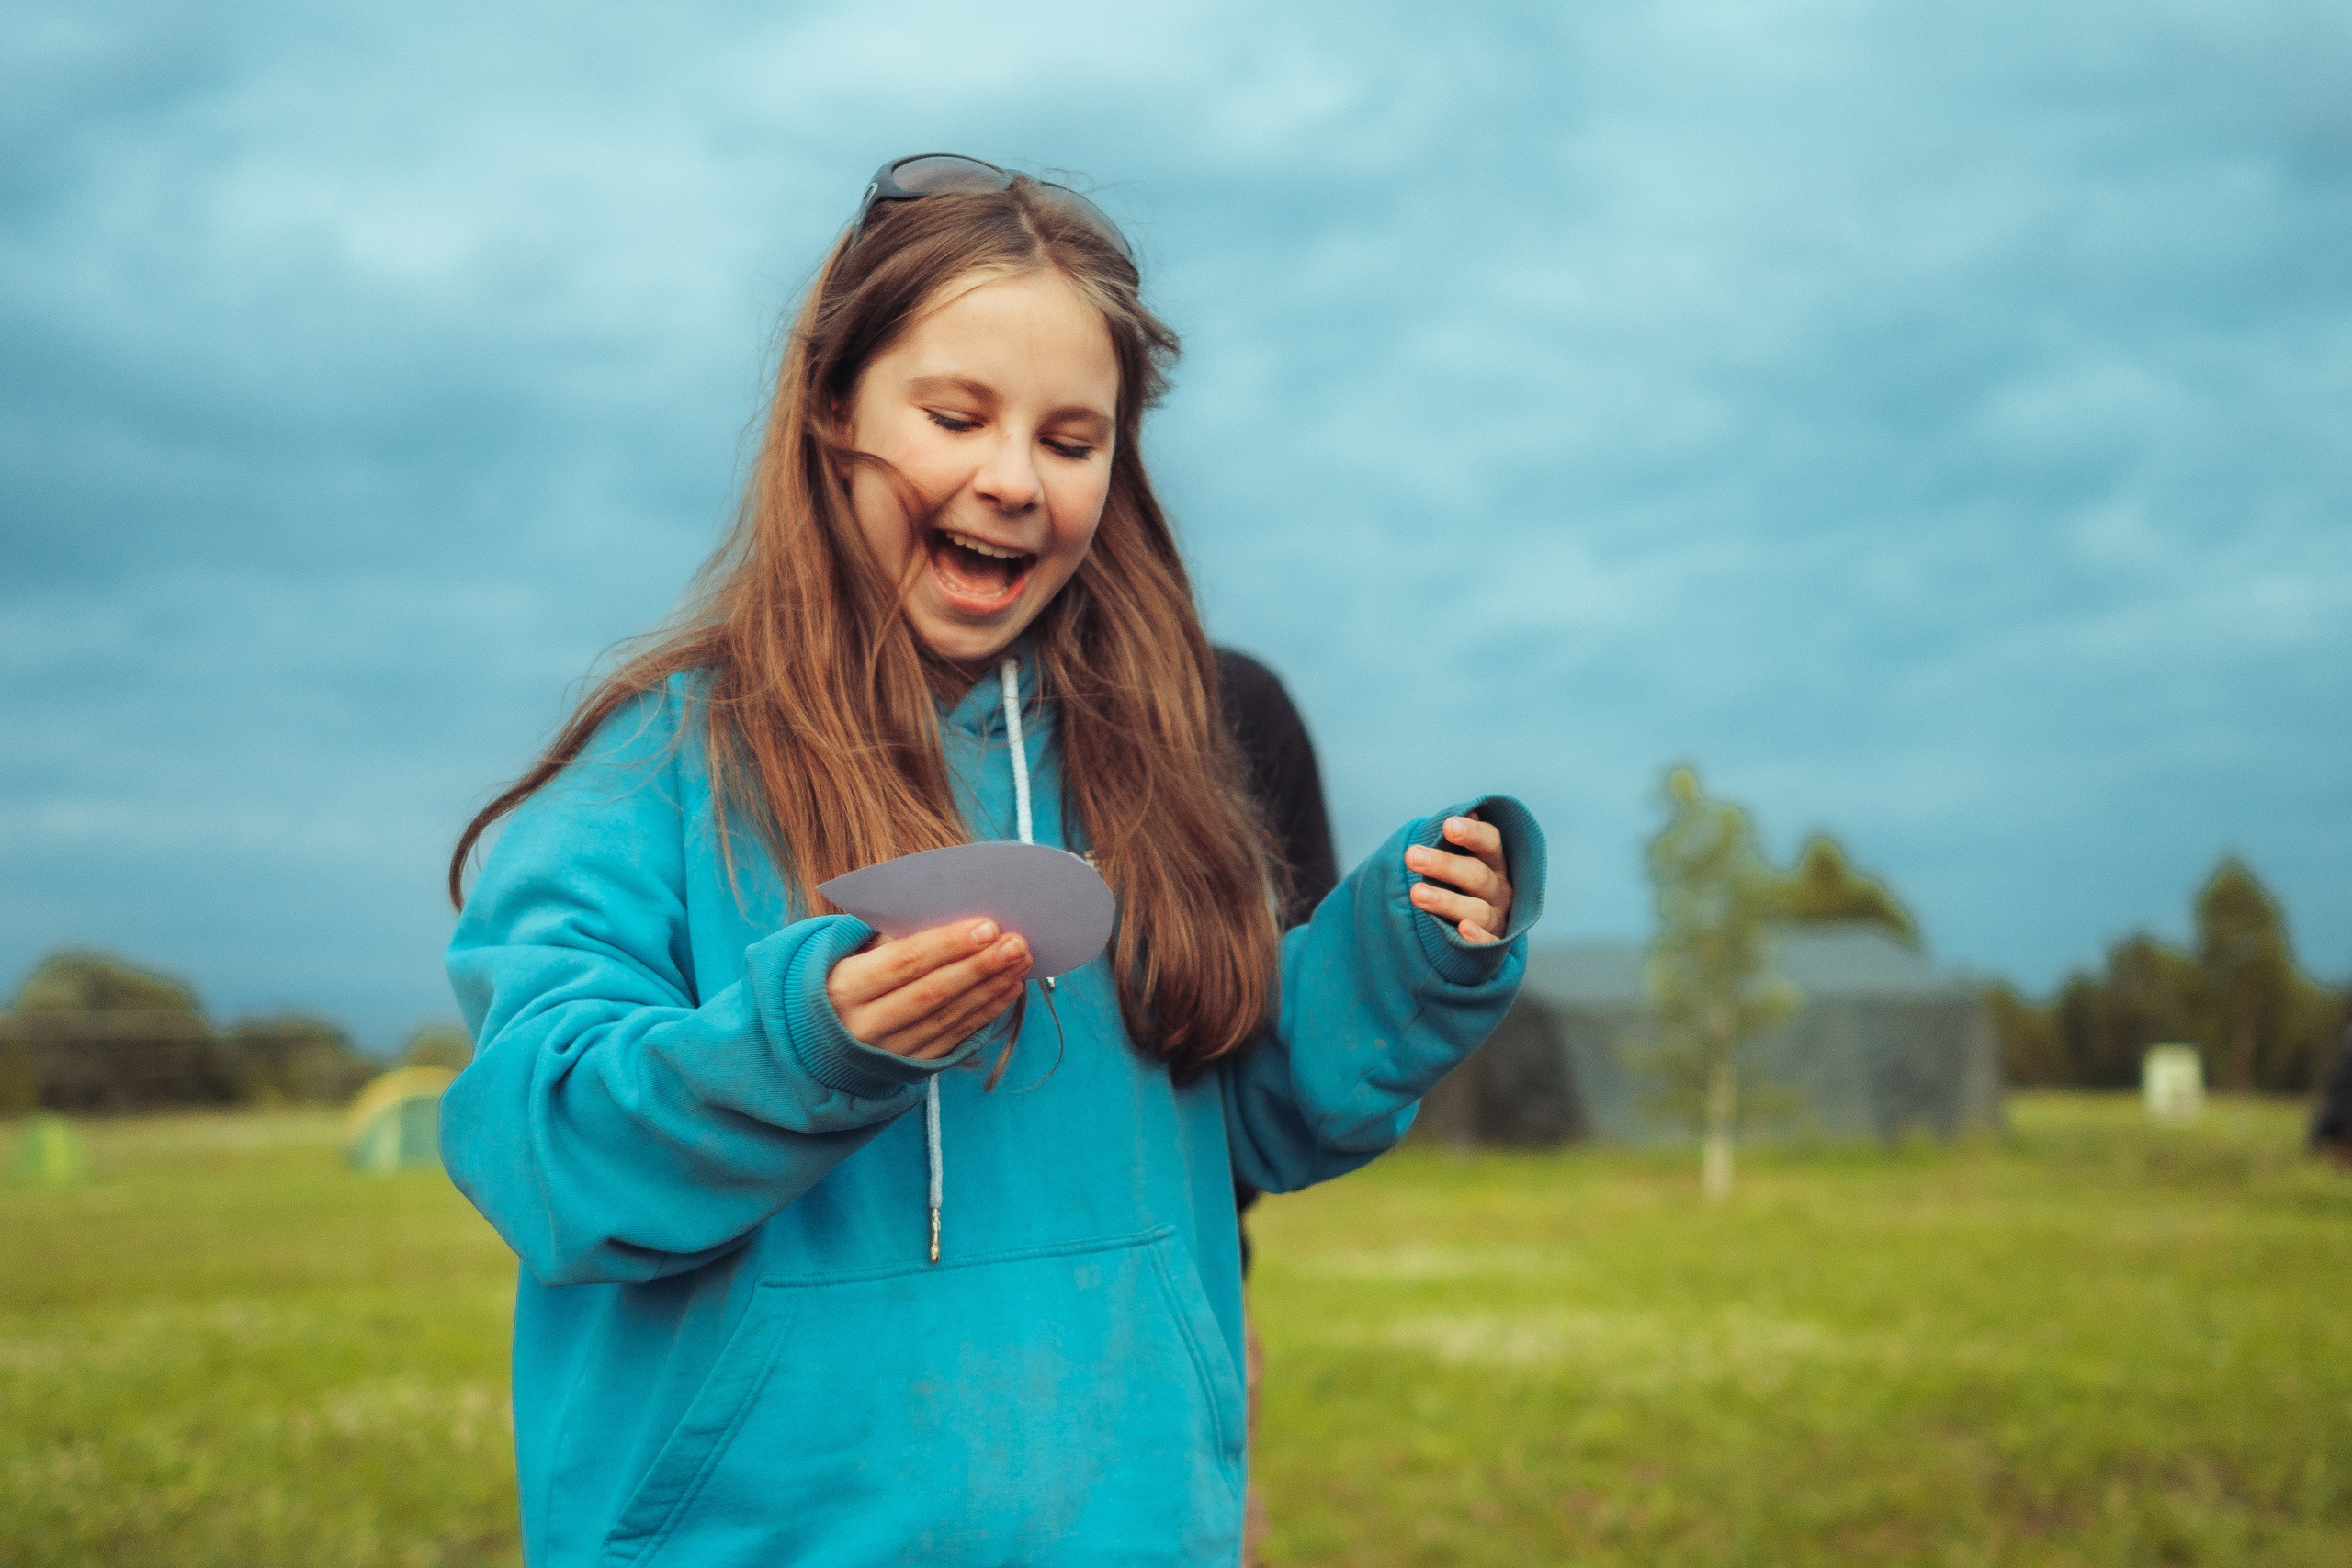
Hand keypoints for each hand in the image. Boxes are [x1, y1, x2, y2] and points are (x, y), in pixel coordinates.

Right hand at [825, 919, 1032, 1060]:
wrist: (810, 1041)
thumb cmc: (837, 979)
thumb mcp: (847, 954)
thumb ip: (890, 938)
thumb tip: (947, 918)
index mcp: (843, 988)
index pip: (905, 962)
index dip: (948, 944)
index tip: (988, 926)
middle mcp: (863, 1026)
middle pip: (932, 993)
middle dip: (979, 966)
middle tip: (1017, 943)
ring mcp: (886, 1053)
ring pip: (947, 1018)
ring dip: (990, 988)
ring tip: (1020, 962)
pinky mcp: (906, 1069)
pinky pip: (952, 1040)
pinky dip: (984, 1014)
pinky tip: (1007, 990)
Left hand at [1406, 814, 1513, 944]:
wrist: (1476, 926)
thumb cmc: (1461, 880)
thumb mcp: (1461, 856)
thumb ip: (1457, 838)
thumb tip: (1462, 812)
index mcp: (1494, 861)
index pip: (1490, 842)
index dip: (1472, 834)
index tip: (1448, 826)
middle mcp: (1500, 887)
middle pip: (1477, 875)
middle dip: (1444, 865)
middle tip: (1411, 856)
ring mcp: (1498, 917)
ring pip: (1477, 909)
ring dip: (1447, 901)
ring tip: (1416, 893)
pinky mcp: (1493, 944)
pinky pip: (1489, 943)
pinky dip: (1478, 937)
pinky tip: (1461, 929)